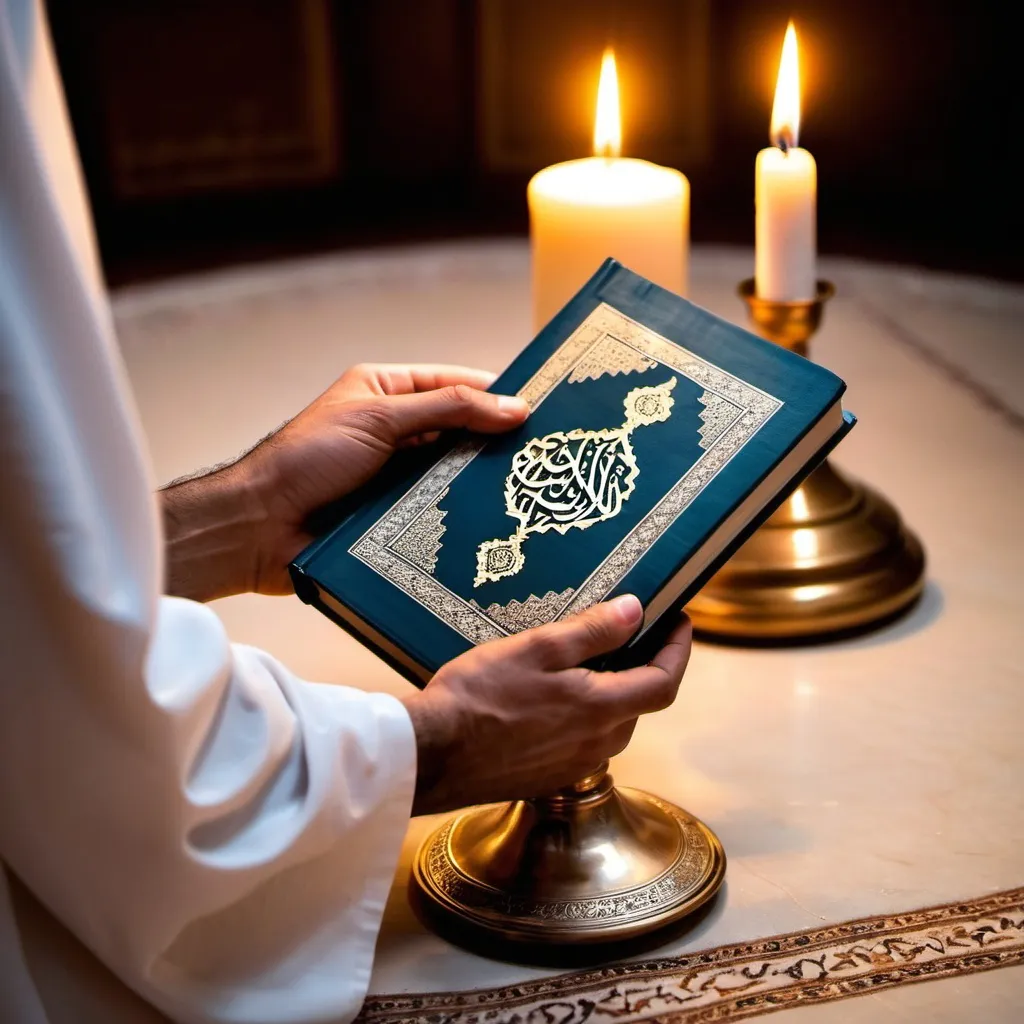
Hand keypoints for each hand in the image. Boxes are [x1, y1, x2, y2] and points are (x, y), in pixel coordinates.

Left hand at [161, 364, 527, 600]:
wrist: (261, 527)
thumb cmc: (308, 460)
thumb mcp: (380, 418)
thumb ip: (448, 409)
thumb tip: (513, 406)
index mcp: (386, 393)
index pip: (453, 384)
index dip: (493, 393)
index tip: (539, 406)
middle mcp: (395, 432)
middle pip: (459, 430)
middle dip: (493, 440)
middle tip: (541, 454)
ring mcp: (397, 476)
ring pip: (453, 473)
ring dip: (478, 481)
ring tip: (525, 488)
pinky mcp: (396, 516)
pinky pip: (439, 510)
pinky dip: (461, 513)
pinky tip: (492, 519)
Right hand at [402, 596, 692, 813]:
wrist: (432, 755)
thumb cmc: (478, 696)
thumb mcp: (537, 648)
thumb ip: (592, 631)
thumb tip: (636, 611)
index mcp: (601, 710)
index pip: (665, 682)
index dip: (679, 650)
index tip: (678, 621)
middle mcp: (597, 745)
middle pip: (640, 703)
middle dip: (644, 667)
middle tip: (630, 633)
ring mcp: (572, 766)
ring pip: (611, 724)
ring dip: (612, 693)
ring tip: (586, 661)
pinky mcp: (548, 778)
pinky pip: (583, 742)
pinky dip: (583, 716)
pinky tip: (551, 698)